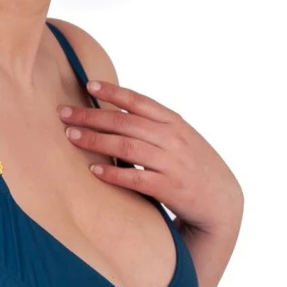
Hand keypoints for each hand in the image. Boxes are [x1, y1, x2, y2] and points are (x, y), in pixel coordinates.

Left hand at [58, 82, 243, 235]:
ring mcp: (171, 163)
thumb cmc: (194, 168)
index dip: (113, 91)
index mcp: (175, 123)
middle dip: (92, 115)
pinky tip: (93, 170)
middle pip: (125, 121)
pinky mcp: (169, 188)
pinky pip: (136, 178)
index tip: (88, 85)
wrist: (222, 201)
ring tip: (71, 136)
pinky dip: (113, 173)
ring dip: (96, 139)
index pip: (139, 101)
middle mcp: (173, 139)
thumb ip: (156, 127)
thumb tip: (120, 113)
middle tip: (64, 113)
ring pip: (127, 146)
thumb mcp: (182, 139)